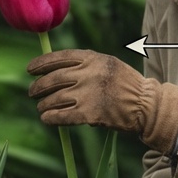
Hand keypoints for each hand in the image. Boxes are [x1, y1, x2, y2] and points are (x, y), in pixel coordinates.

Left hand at [27, 49, 177, 152]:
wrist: (147, 105)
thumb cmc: (126, 85)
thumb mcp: (107, 65)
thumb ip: (85, 65)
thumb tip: (54, 70)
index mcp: (93, 58)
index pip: (60, 58)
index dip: (41, 64)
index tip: (30, 69)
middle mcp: (89, 73)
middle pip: (54, 79)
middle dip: (38, 86)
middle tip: (32, 92)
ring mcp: (89, 93)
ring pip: (55, 99)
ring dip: (44, 104)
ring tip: (41, 107)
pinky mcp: (90, 113)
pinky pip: (63, 116)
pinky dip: (51, 118)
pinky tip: (47, 119)